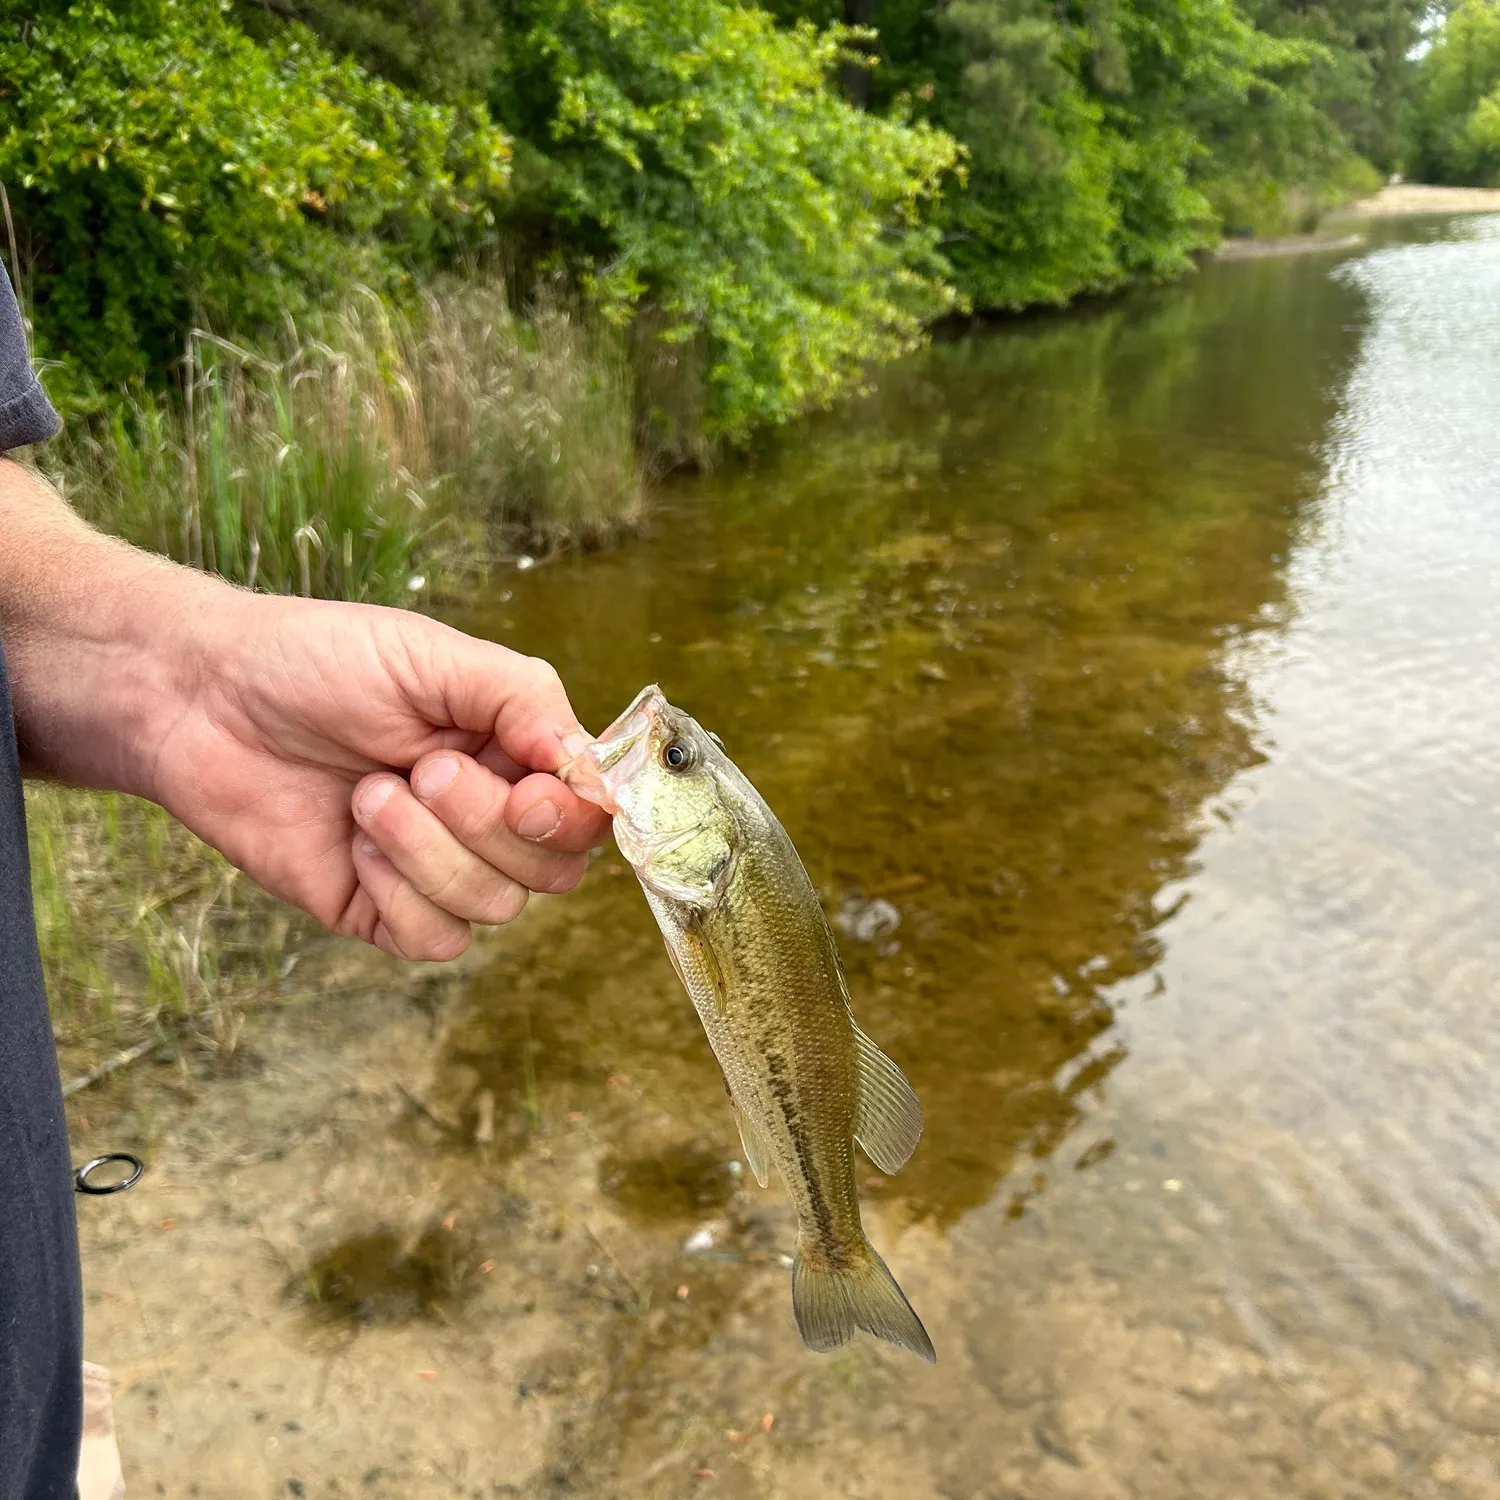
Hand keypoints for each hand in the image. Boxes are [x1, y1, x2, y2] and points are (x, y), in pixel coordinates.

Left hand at [146, 592, 609, 959]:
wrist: (203, 700)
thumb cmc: (317, 661)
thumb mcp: (435, 657)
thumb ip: (525, 702)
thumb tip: (592, 769)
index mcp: (514, 751)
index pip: (589, 813)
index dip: (570, 817)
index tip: (525, 790)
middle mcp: (487, 815)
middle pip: (551, 869)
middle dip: (486, 825)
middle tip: (421, 767)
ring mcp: (436, 868)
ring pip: (493, 906)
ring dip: (428, 851)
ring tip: (367, 794)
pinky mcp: (380, 910)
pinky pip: (434, 940)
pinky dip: (400, 893)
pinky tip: (354, 844)